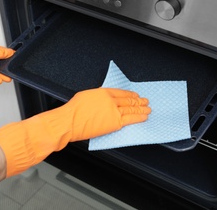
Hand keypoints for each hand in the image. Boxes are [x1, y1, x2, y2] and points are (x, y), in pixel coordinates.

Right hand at [0, 88, 150, 176]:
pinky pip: (130, 119)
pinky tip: (143, 117)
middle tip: (145, 101)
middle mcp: (110, 100)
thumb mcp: (84, 97)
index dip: (129, 94)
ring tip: (148, 109)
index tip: (134, 95)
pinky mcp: (114, 123)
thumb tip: (102, 103)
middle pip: (128, 100)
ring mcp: (113, 112)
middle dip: (138, 101)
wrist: (68, 122)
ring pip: (131, 109)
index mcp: (102, 92)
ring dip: (141, 109)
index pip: (120, 92)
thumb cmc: (72, 111)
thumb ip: (96, 99)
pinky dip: (138, 118)